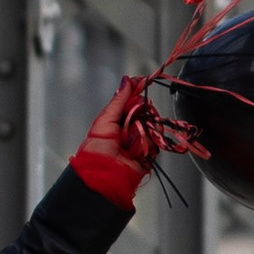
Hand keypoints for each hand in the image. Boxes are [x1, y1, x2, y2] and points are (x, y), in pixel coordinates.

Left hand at [69, 75, 155, 211]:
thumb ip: (119, 99)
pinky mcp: (149, 151)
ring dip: (144, 127)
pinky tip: (139, 146)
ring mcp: (140, 138)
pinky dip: (149, 140)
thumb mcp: (106, 119)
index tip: (144, 79)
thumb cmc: (97, 148)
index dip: (137, 89)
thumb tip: (127, 80)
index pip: (131, 99)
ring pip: (152, 122)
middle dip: (141, 110)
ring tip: (131, 137)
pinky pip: (156, 138)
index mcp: (117, 118)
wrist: (104, 174)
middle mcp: (130, 127)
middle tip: (133, 117)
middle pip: (144, 109)